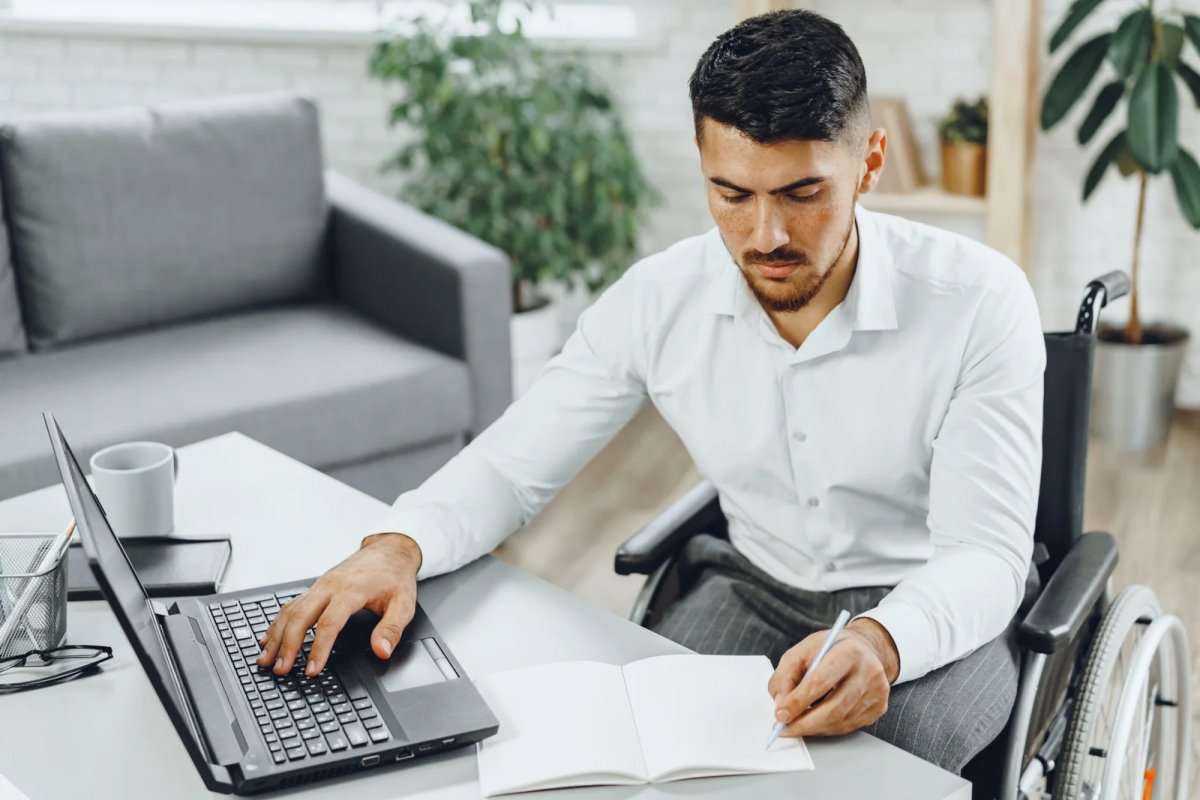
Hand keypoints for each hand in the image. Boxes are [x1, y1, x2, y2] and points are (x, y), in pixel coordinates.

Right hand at [256, 532, 422, 677]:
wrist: (389, 550)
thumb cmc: (395, 576)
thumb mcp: (404, 603)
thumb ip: (392, 629)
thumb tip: (382, 651)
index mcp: (351, 590)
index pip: (329, 623)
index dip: (319, 649)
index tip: (312, 670)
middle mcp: (330, 586)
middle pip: (301, 616)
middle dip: (287, 644)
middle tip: (280, 669)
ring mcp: (320, 585)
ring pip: (291, 610)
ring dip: (276, 636)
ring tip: (266, 659)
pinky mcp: (316, 587)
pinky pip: (291, 605)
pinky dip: (278, 623)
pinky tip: (270, 638)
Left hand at [765, 618, 898, 737]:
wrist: (862, 648)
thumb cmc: (830, 649)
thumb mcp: (802, 651)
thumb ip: (785, 676)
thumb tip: (781, 706)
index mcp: (848, 652)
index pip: (820, 682)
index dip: (797, 702)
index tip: (780, 715)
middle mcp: (868, 672)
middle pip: (833, 708)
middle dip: (804, 723)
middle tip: (785, 728)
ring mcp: (877, 692)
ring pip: (840, 721)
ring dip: (814, 728)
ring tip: (796, 725)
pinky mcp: (879, 707)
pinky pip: (848, 726)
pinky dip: (827, 728)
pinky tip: (815, 723)